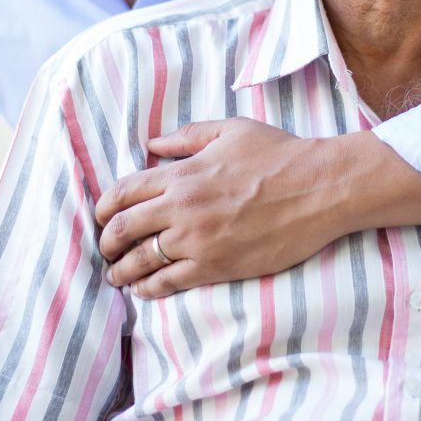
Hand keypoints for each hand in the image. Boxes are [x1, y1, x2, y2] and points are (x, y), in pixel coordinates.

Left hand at [96, 120, 343, 297]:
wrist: (318, 189)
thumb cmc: (278, 154)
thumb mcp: (231, 130)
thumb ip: (187, 136)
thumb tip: (153, 144)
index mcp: (183, 173)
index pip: (123, 192)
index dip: (103, 206)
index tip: (101, 216)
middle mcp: (182, 208)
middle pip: (122, 229)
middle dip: (106, 241)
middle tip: (105, 248)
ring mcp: (197, 241)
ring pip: (140, 261)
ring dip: (121, 270)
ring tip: (117, 275)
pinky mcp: (215, 267)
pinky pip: (168, 283)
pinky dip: (149, 289)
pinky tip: (144, 289)